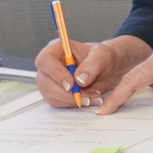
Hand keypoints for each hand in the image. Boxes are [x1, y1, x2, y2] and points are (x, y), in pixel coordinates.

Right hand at [34, 36, 149, 106]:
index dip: (55, 73)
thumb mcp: (102, 56)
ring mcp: (49, 79)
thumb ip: (92, 65)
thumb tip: (79, 80)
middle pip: (45, 82)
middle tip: (86, 97)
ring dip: (71, 100)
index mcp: (56, 49)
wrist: (107, 69)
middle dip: (66, 93)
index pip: (45, 60)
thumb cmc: (102, 58)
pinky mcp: (53, 92)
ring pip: (50, 95)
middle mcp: (48, 64)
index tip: (71, 84)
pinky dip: (73, 104)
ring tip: (92, 97)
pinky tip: (89, 99)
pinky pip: (57, 102)